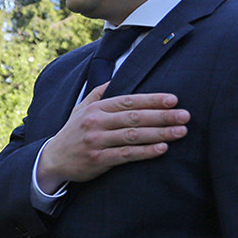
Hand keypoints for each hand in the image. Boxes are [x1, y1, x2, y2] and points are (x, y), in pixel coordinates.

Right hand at [36, 84, 188, 193]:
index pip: (128, 101)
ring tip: (181, 132)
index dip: (151, 99)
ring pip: (133, 135)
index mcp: (95, 109)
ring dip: (160, 133)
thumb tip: (116, 77)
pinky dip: (145, 152)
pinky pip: (126, 154)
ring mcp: (97, 141)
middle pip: (134, 117)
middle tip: (185, 116)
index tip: (173, 100)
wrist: (52, 160)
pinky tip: (162, 149)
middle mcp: (96, 123)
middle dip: (162, 116)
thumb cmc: (72, 133)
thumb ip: (98, 93)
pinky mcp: (98, 159)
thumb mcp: (80, 109)